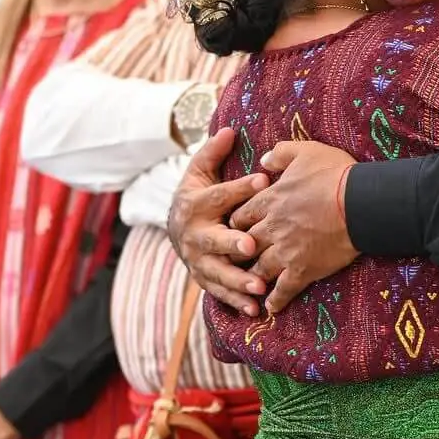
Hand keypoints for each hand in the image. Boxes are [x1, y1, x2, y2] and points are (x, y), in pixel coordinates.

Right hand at [166, 128, 270, 316]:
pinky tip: (255, 308)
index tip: (263, 180)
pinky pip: (219, 291)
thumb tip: (229, 129)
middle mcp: (194, 234)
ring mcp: (198, 259)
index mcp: (195, 203)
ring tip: (259, 286)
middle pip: (213, 239)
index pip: (219, 194)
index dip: (240, 188)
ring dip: (237, 279)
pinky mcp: (203, 278)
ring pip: (217, 271)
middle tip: (251, 245)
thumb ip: (213, 153)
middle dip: (231, 243)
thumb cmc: (198, 194)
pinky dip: (236, 301)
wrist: (175, 226)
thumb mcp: (201, 171)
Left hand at [230, 141, 359, 313]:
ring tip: (248, 285)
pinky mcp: (304, 269)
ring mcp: (286, 251)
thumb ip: (280, 153)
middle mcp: (272, 228)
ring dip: (252, 278)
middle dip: (240, 252)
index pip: (241, 215)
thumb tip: (263, 159)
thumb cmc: (336, 174)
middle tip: (237, 259)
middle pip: (245, 244)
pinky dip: (276, 299)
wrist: (361, 203)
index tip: (237, 228)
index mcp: (270, 200)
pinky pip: (284, 289)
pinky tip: (271, 307)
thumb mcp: (305, 151)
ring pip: (259, 269)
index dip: (238, 223)